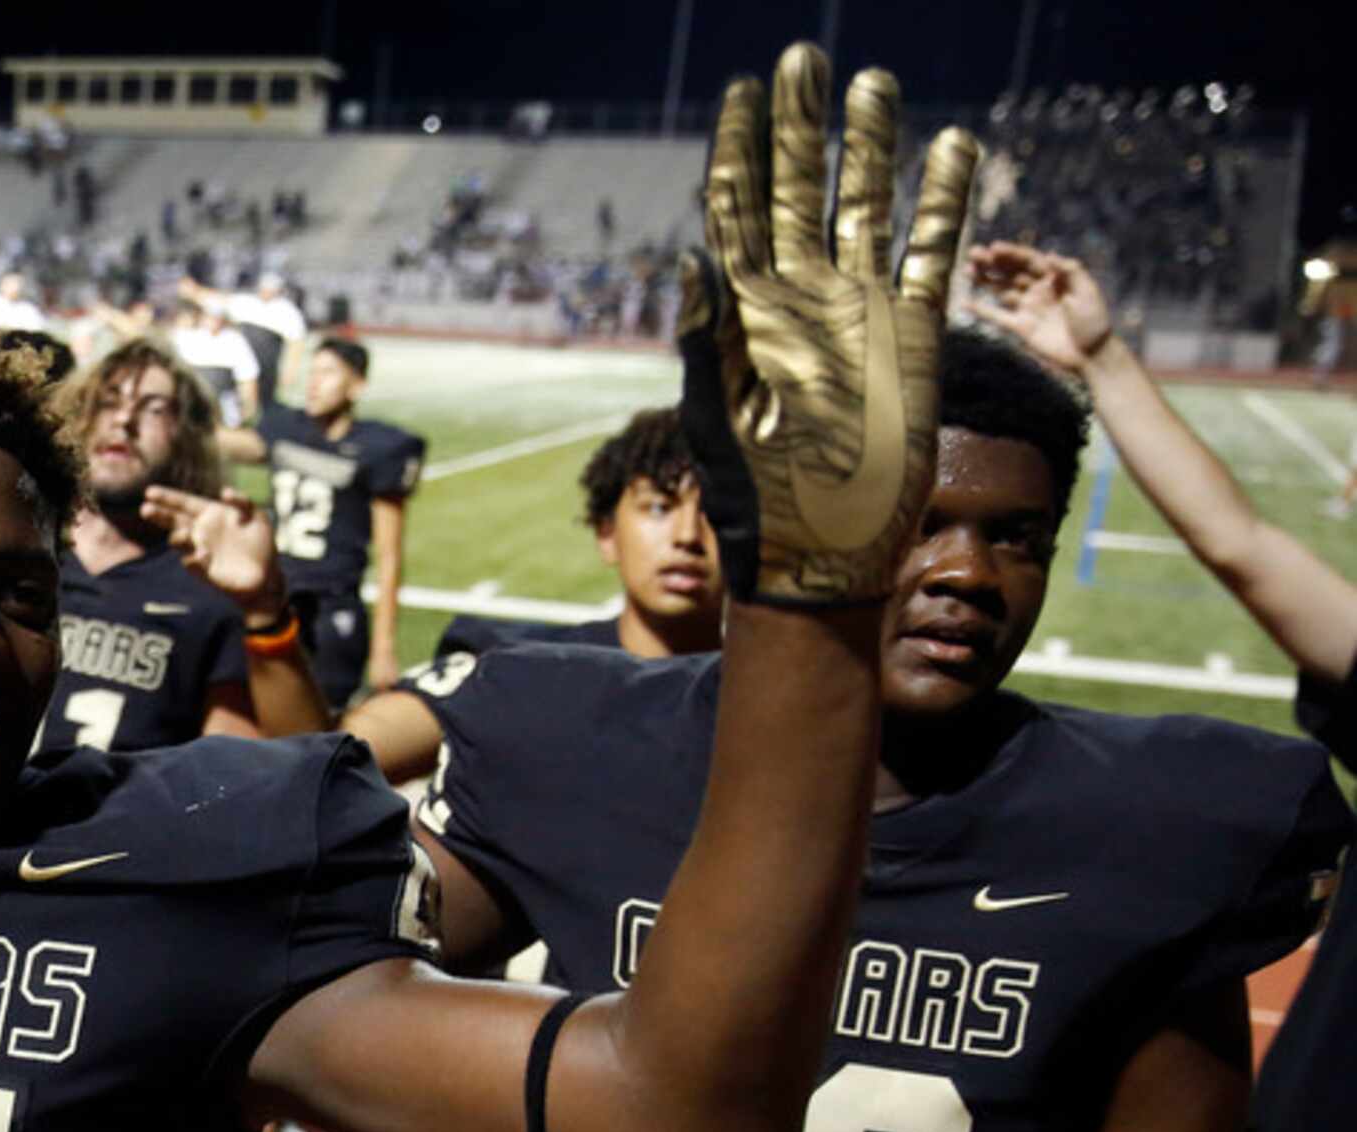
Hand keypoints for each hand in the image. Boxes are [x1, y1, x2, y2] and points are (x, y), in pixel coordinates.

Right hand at [141, 484, 286, 618]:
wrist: (267, 575)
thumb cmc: (261, 543)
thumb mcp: (257, 516)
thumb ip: (242, 501)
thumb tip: (223, 492)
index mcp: (211, 514)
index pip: (184, 503)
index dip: (168, 497)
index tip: (149, 492)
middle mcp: (201, 531)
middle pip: (174, 520)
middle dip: (159, 514)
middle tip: (145, 510)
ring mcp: (200, 551)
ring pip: (179, 541)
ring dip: (178, 537)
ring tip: (183, 535)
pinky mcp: (204, 571)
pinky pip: (192, 563)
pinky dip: (194, 559)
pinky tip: (202, 556)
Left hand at [675, 44, 977, 606]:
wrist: (821, 557)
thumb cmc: (757, 500)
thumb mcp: (719, 414)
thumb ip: (710, 335)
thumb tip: (695, 257)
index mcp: (746, 312)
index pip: (738, 210)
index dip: (739, 150)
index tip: (739, 93)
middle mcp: (803, 299)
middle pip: (801, 191)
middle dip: (801, 126)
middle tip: (802, 58)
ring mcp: (860, 312)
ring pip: (866, 209)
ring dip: (870, 148)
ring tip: (874, 81)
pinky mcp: (914, 336)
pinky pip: (931, 255)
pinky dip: (942, 204)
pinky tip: (951, 148)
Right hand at [967, 241, 1114, 373]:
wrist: (1090, 354)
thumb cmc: (1093, 321)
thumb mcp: (1087, 291)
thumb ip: (1070, 271)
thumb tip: (1048, 254)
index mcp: (1055, 278)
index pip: (1029, 260)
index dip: (1011, 253)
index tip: (993, 247)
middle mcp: (1038, 290)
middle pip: (1011, 272)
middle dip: (992, 262)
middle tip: (973, 253)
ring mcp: (1028, 308)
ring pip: (1001, 289)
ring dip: (984, 280)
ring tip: (966, 269)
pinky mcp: (1020, 327)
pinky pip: (996, 316)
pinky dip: (981, 310)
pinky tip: (964, 302)